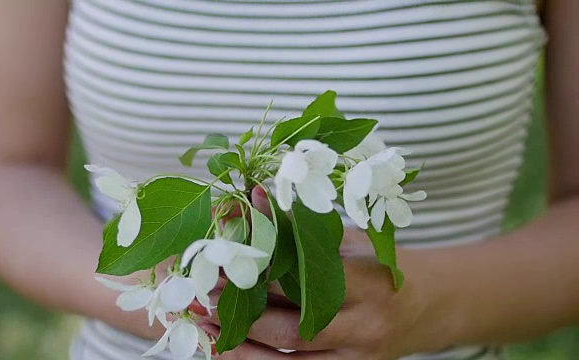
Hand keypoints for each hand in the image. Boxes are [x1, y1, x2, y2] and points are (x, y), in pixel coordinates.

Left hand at [200, 188, 446, 358]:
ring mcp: (358, 359)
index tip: (220, 258)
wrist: (432, 306)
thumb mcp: (352, 239)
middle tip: (200, 296)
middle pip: (290, 328)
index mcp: (369, 282)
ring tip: (203, 329)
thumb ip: (302, 227)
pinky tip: (230, 352)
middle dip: (240, 313)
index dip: (257, 270)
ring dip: (241, 348)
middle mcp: (365, 327)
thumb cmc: (385, 265)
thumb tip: (251, 197)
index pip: (303, 278)